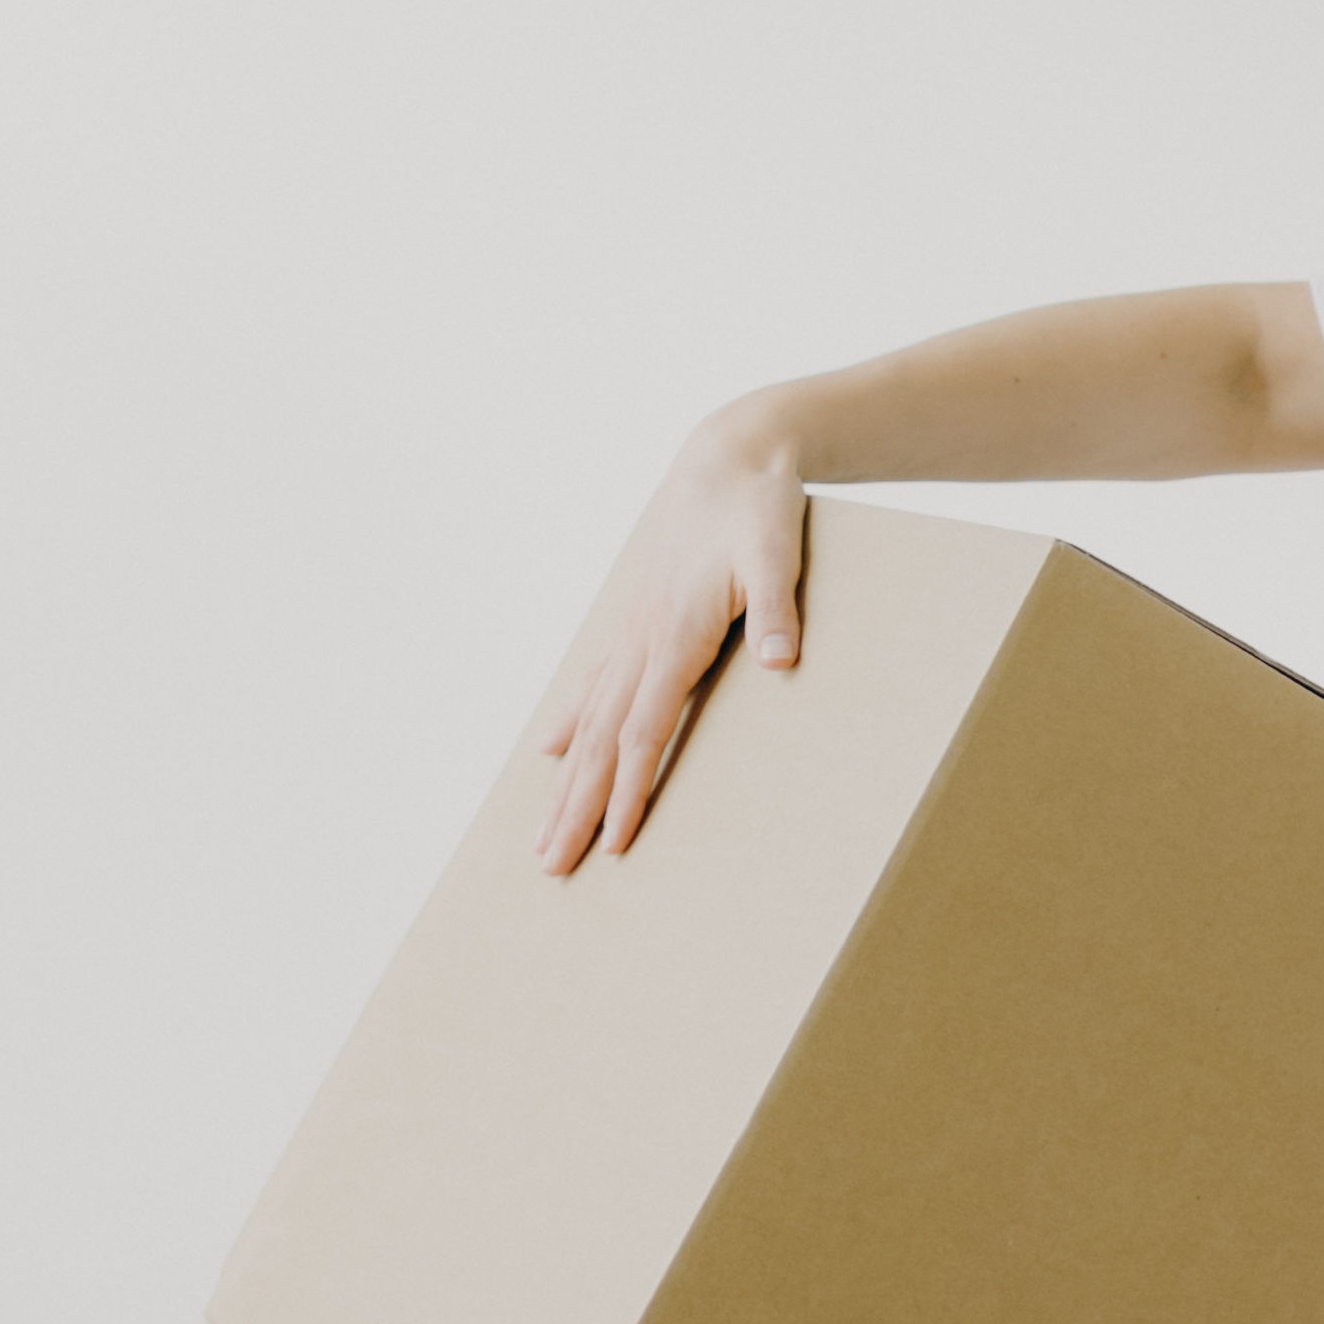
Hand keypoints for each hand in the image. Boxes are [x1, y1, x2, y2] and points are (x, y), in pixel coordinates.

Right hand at [532, 421, 809, 871]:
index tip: (613, 844)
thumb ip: (776, 610)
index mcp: (673, 636)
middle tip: (551, 866)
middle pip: (604, 742)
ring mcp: (633, 632)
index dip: (628, 790)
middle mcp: (641, 641)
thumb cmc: (758, 507)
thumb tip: (780, 659)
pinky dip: (573, 723)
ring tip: (542, 833)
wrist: (729, 457)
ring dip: (568, 782)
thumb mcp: (777, 554)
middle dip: (577, 808)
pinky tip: (553, 752)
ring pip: (591, 722)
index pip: (644, 732)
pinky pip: (596, 685)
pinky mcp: (638, 621)